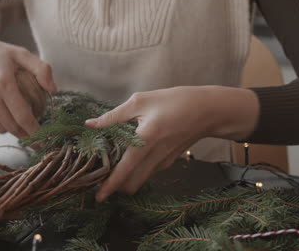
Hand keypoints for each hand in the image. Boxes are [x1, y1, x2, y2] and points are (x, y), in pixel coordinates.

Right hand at [0, 27, 56, 136]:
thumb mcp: (19, 53)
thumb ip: (41, 69)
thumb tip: (53, 90)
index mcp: (3, 83)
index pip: (23, 116)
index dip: (35, 132)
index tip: (44, 141)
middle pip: (12, 127)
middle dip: (26, 134)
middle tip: (35, 134)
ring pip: (0, 129)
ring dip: (12, 128)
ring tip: (18, 118)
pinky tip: (0, 112)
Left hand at [85, 86, 259, 201]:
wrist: (208, 110)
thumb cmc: (174, 101)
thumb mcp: (141, 101)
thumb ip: (113, 116)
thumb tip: (90, 124)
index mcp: (146, 139)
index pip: (124, 169)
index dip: (109, 185)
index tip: (96, 197)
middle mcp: (155, 156)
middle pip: (131, 185)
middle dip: (115, 187)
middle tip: (100, 178)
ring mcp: (163, 162)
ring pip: (139, 181)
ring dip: (125, 180)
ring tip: (110, 168)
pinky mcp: (168, 162)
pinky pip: (147, 173)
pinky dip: (135, 172)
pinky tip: (127, 158)